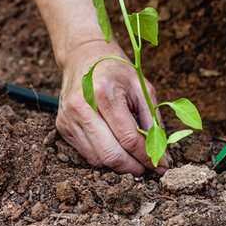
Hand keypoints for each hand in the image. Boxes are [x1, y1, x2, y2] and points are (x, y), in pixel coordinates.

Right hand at [56, 40, 168, 175]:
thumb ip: (153, 121)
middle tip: (149, 169)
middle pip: (111, 154)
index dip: (147, 156)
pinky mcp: (62, 126)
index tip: (162, 165)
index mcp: (104, 93)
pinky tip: (118, 152)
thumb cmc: (116, 71)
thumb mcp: (142, 88)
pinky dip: (105, 159)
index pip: (128, 138)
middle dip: (134, 168)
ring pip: (98, 159)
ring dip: (120, 167)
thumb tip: (163, 154)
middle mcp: (81, 107)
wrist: (83, 56)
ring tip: (136, 162)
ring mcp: (68, 118)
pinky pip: (87, 155)